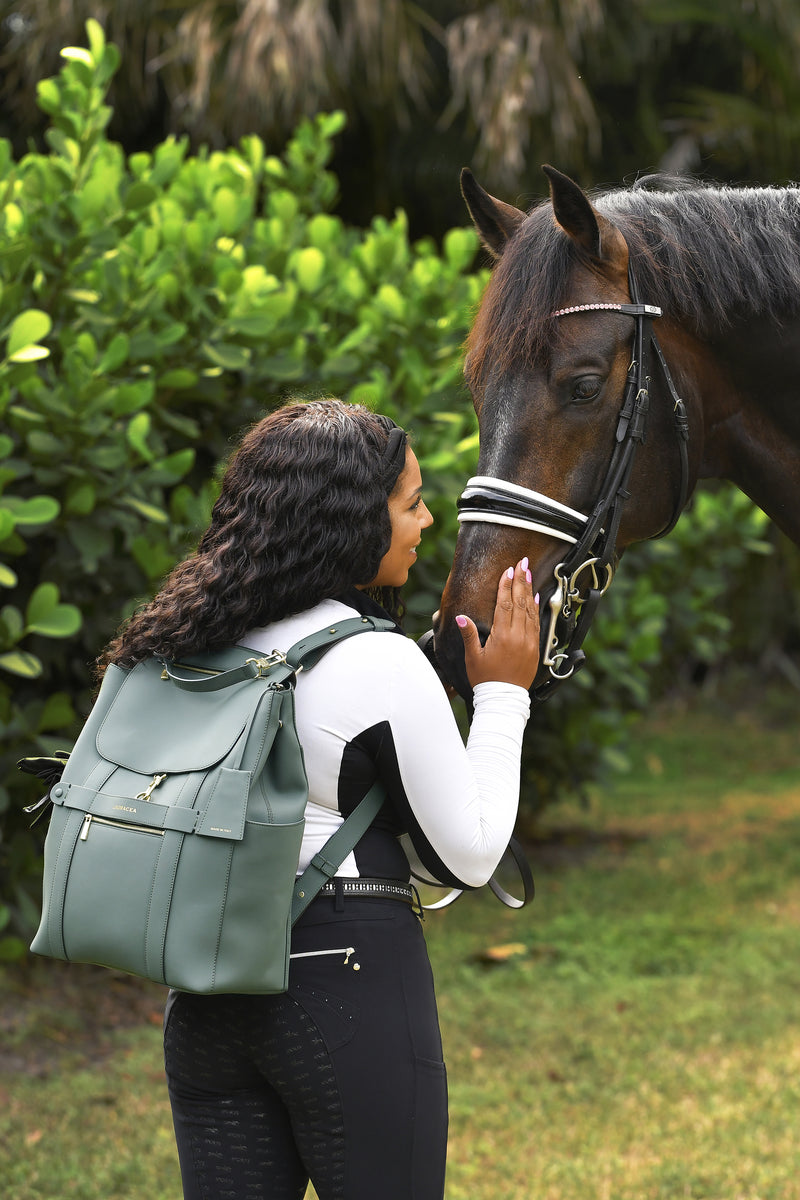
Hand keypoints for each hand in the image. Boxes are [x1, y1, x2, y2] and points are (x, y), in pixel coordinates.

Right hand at [455, 559, 539, 689]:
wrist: (504, 699)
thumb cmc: (486, 679)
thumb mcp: (473, 657)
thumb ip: (469, 635)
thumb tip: (461, 617)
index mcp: (502, 636)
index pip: (505, 604)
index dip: (506, 585)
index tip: (508, 570)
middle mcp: (518, 636)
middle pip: (520, 602)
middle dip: (521, 580)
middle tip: (523, 563)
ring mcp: (529, 642)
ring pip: (530, 610)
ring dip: (529, 590)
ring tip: (529, 574)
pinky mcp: (535, 648)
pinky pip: (536, 623)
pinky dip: (536, 608)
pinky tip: (535, 597)